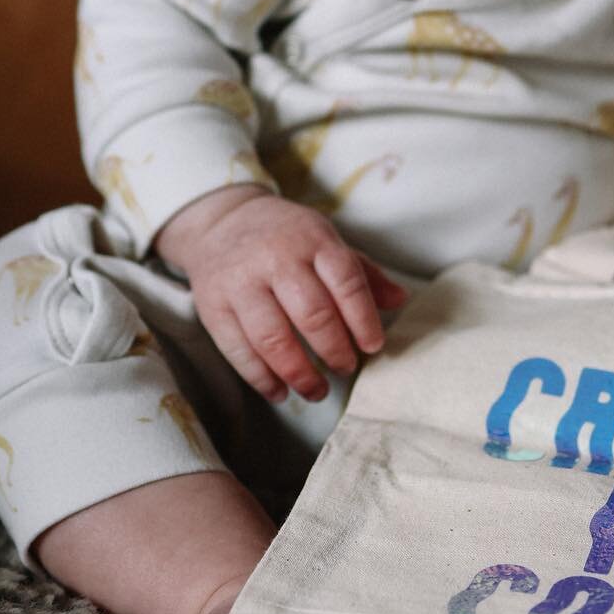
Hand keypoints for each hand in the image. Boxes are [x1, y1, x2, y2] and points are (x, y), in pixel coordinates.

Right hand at [155, 186, 408, 403]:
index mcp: (312, 239)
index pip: (346, 281)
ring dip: (299, 373)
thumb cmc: (285, 236)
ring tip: (317, 391)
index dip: (363, 320)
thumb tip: (401, 299)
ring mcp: (240, 283)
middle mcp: (275, 259)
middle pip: (312, 313)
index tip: (373, 347)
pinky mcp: (213, 306)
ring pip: (273, 338)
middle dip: (334, 349)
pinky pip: (238, 350)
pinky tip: (280, 392)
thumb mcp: (325, 240)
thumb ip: (363, 272)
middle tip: (346, 368)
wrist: (221, 221)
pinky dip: (261, 378)